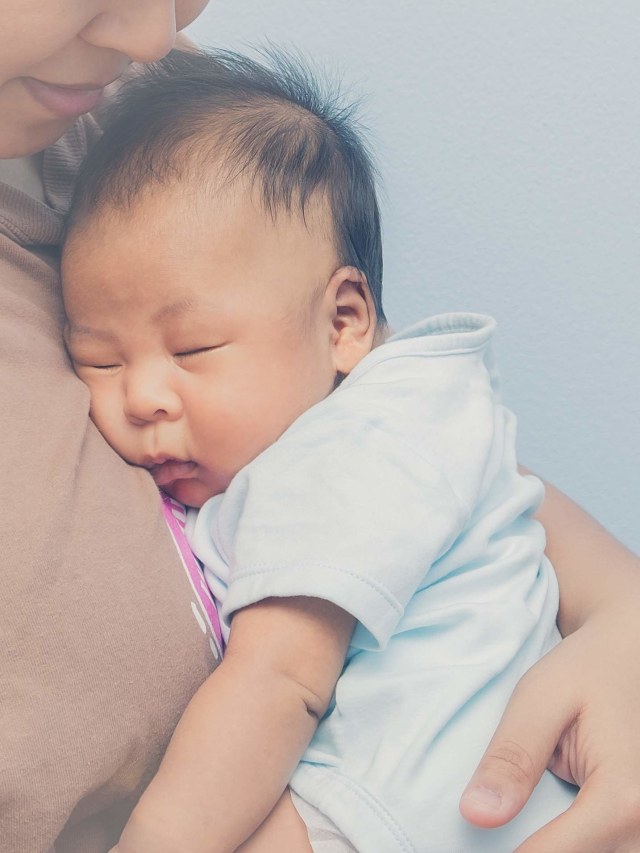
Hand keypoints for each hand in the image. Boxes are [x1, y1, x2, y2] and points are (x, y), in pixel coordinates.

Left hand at [460, 604, 639, 850]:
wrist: (628, 655)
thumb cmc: (586, 669)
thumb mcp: (540, 697)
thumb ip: (513, 756)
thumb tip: (477, 815)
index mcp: (622, 793)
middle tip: (487, 840)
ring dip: (552, 848)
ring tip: (510, 834)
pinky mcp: (637, 828)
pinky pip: (605, 849)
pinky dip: (570, 844)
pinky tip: (536, 833)